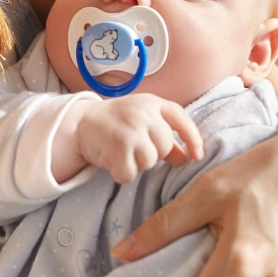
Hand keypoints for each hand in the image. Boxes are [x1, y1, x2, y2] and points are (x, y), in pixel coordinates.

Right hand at [66, 94, 203, 183]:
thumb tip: (185, 157)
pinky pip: (131, 173)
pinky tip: (112, 161)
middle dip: (152, 154)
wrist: (79, 123)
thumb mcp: (141, 121)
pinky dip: (122, 173)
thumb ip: (164, 135)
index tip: (198, 156)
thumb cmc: (114, 122)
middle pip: (164, 147)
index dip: (193, 138)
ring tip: (120, 151)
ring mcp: (131, 130)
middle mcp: (143, 113)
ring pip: (149, 162)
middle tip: (132, 147)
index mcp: (152, 103)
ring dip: (136, 164)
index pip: (180, 118)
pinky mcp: (118, 147)